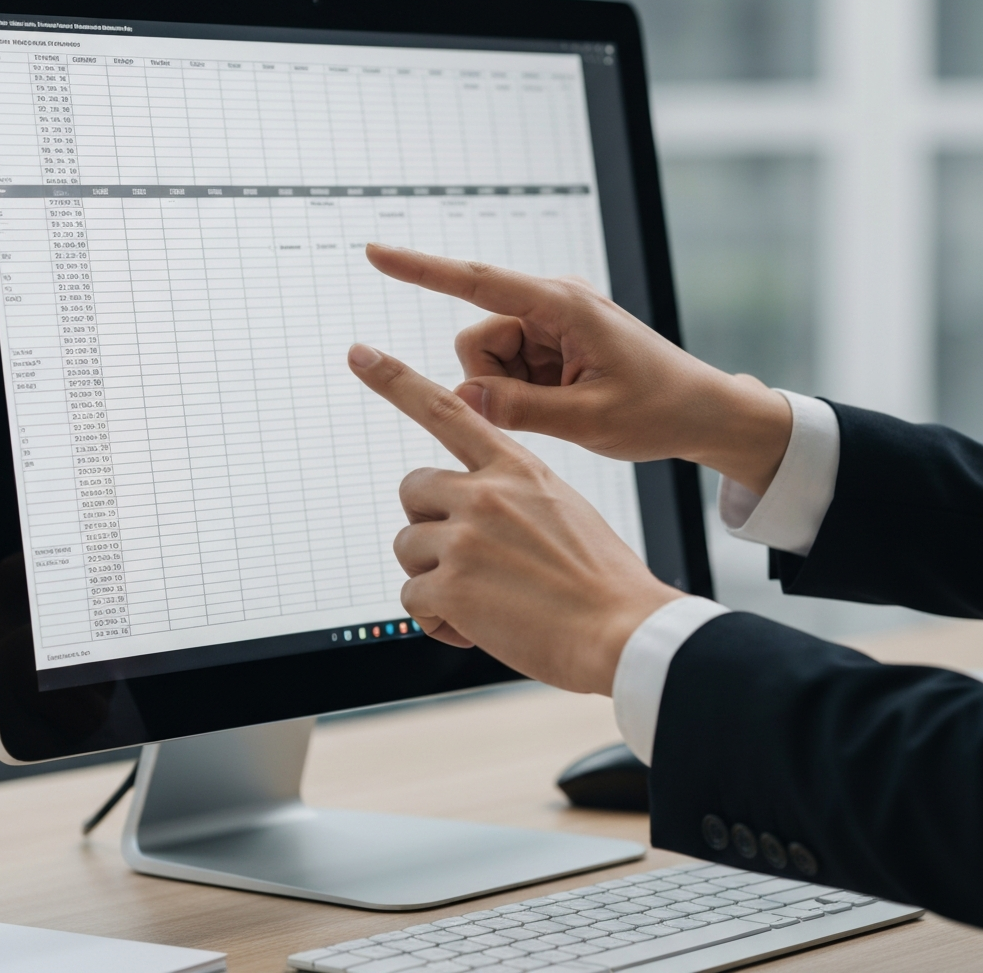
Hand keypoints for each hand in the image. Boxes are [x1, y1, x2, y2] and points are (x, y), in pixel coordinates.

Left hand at [347, 343, 682, 694]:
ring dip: (432, 576)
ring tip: (480, 599)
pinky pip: (411, 597)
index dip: (397, 379)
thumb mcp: (563, 510)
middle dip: (426, 521)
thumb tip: (470, 512)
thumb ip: (512, 497)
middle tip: (458, 555)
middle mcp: (485, 493)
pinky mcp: (450, 585)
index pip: (448, 409)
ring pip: (407, 546)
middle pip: (413, 488)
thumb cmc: (601, 579)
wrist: (622, 630)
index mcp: (517, 467)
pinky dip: (437, 620)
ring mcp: (464, 537)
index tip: (361, 353)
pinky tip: (475, 627)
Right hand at [366, 243, 791, 496]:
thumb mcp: (591, 420)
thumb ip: (523, 411)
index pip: (478, 281)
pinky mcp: (552, 344)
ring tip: (563, 407)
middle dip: (494, 383)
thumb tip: (463, 399)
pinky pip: (508, 370)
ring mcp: (551, 323)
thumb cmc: (659, 409)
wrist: (700, 411)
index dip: (422, 269)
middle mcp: (552, 304)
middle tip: (546, 409)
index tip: (376, 252)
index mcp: (564, 305)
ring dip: (511, 392)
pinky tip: (564, 403)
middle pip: (477, 340)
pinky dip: (523, 394)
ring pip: (488, 360)